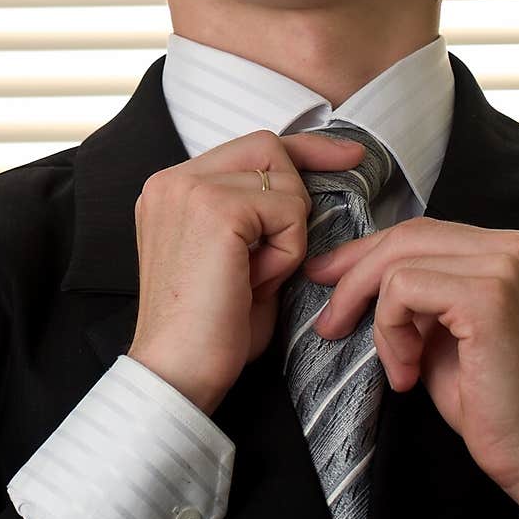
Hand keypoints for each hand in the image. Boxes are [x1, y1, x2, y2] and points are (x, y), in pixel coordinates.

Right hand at [127, 131, 364, 415]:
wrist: (177, 371)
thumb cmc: (209, 329)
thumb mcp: (235, 256)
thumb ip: (256, 216)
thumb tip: (304, 191)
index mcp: (171, 189)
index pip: (248, 147)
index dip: (301, 150)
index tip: (346, 156)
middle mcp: (174, 179)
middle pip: (268, 147)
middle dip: (301, 187)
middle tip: (296, 244)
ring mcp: (191, 188)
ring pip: (284, 182)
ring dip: (288, 233)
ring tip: (256, 276)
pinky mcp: (216, 208)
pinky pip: (288, 212)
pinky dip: (288, 251)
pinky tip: (257, 281)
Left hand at [305, 217, 518, 509]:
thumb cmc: (490, 398)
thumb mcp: (440, 328)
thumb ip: (413, 290)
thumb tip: (347, 267)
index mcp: (508, 248)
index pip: (421, 230)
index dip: (366, 252)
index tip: (327, 274)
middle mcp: (514, 247)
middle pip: (407, 237)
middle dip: (354, 276)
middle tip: (331, 320)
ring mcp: (504, 267)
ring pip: (398, 264)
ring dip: (380, 321)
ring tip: (399, 366)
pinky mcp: (487, 296)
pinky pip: (402, 289)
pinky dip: (391, 332)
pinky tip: (409, 371)